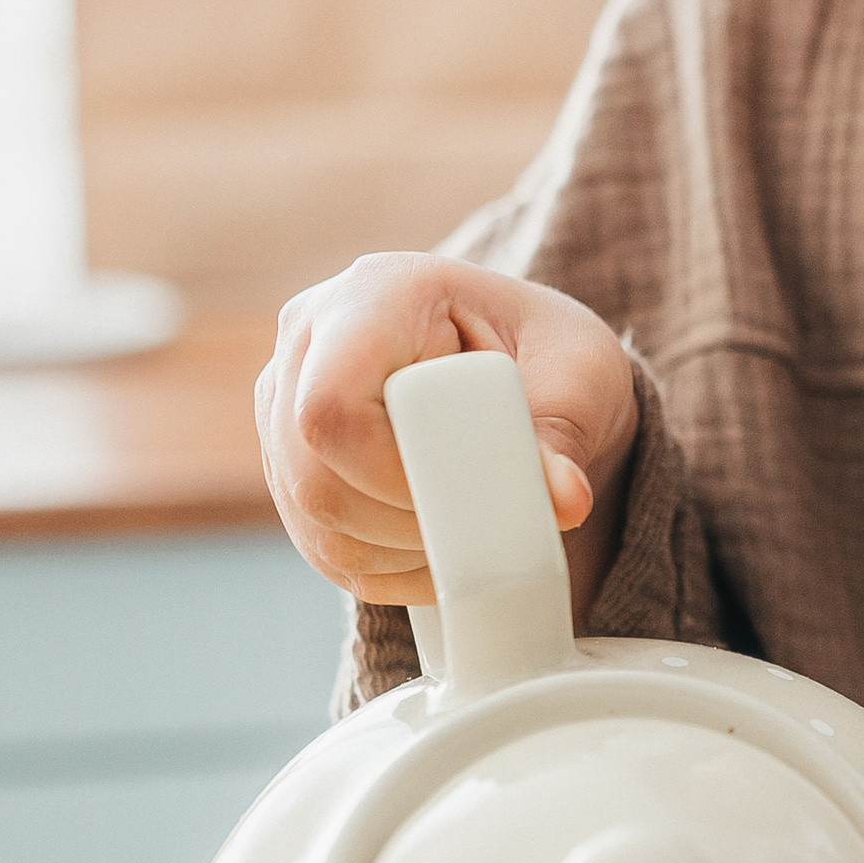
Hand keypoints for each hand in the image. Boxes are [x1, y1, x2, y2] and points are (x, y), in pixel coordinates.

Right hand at [258, 255, 639, 626]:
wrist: (518, 370)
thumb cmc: (546, 354)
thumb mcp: (579, 376)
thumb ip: (565, 437)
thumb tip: (565, 501)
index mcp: (376, 294)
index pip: (333, 405)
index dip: (393, 474)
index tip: (470, 496)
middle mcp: (308, 343)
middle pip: (315, 476)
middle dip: (408, 523)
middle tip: (486, 524)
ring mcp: (284, 408)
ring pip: (316, 520)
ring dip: (404, 551)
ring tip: (476, 529)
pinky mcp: (288, 467)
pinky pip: (323, 546)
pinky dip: (392, 568)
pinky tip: (445, 548)